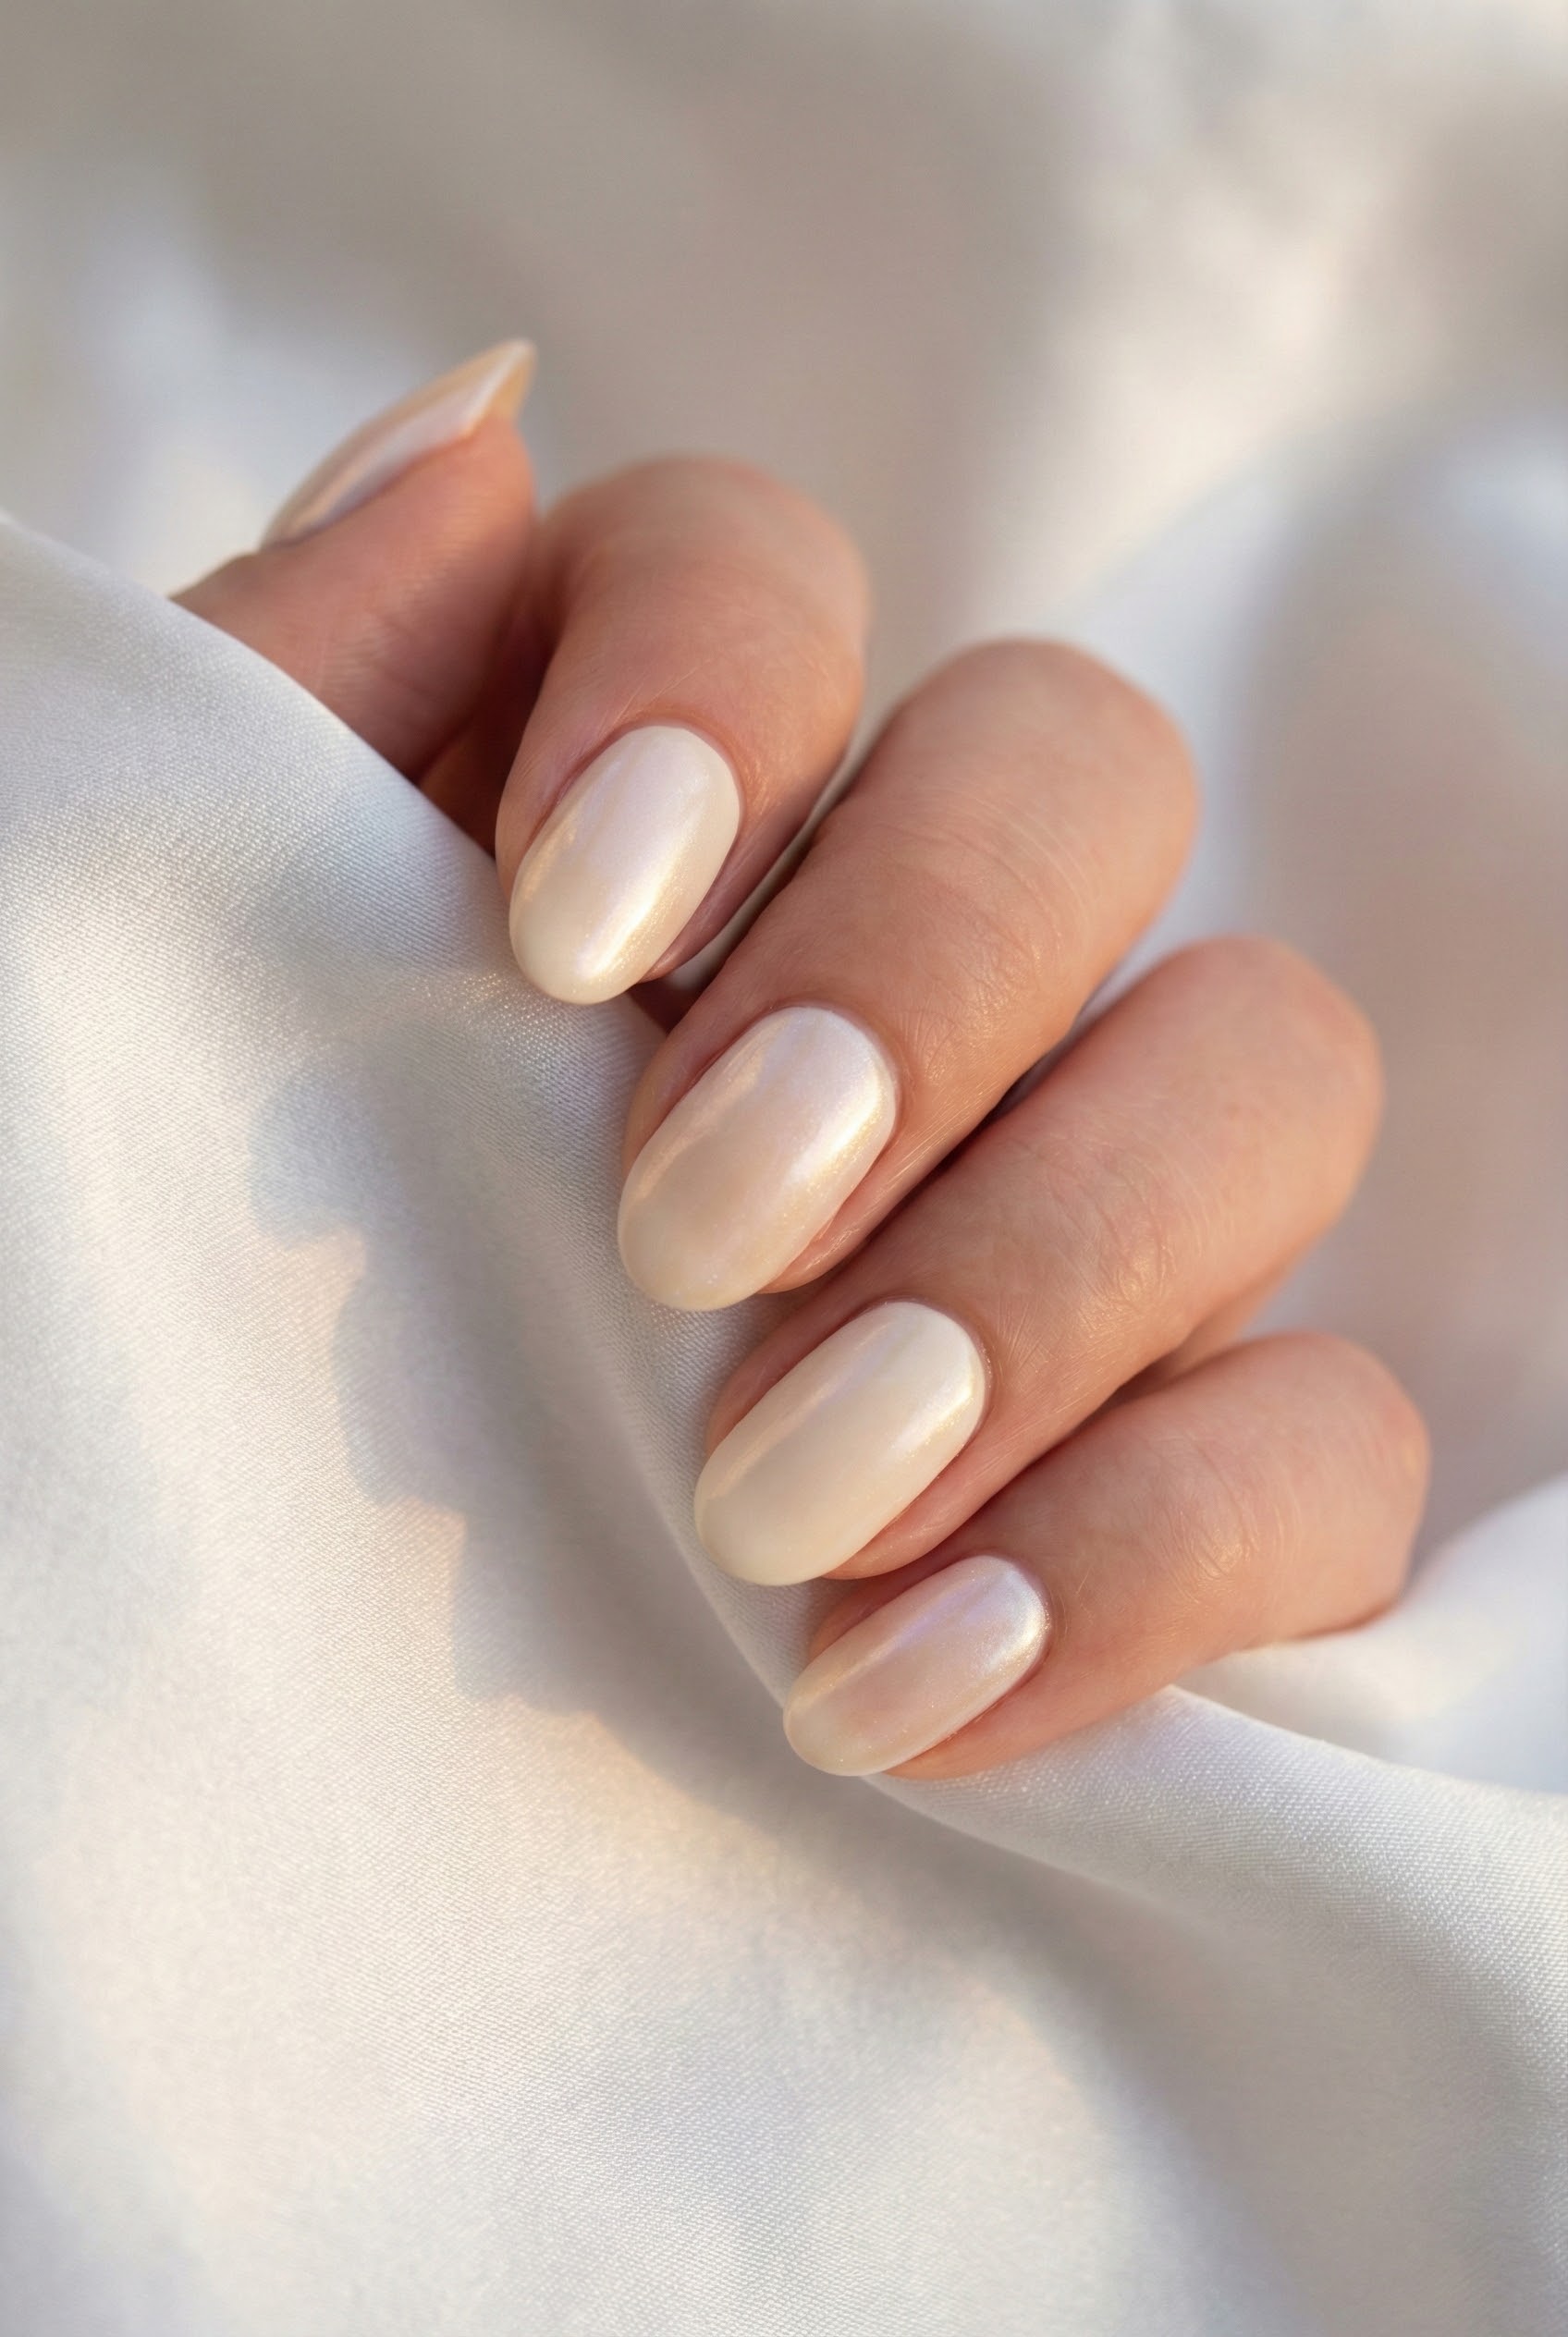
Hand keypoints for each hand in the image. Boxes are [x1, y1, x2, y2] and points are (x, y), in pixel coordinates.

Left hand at [181, 344, 1428, 1781]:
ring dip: (1061, 1271)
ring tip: (792, 1511)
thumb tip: (466, 440)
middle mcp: (894, 973)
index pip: (767, 573)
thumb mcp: (145, 999)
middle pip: (1083, 775)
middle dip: (925, 979)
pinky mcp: (1184, 1484)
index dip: (716, 688)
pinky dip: (1160, 1559)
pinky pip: (1326, 1452)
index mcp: (632, 824)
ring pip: (1267, 1076)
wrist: (215, 1718)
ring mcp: (1075, 1219)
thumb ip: (277, 718)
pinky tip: (912, 1685)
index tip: (562, 939)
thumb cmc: (145, 1319)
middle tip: (699, 1236)